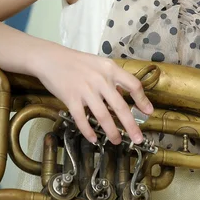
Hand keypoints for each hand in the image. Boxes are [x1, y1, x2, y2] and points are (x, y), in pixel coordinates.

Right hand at [31, 42, 152, 143]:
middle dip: (131, 125)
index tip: (149, 112)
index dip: (142, 100)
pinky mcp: (71, 98)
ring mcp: (86, 90)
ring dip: (111, 132)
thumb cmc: (77, 62)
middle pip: (120, 106)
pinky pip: (82, 119)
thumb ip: (112, 78)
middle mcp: (101, 79)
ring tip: (116, 141)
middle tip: (138, 138)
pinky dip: (88, 131)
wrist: (50, 59)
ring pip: (103, 116)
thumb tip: (125, 95)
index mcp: (110, 69)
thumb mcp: (100, 64)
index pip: (133, 85)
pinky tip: (93, 139)